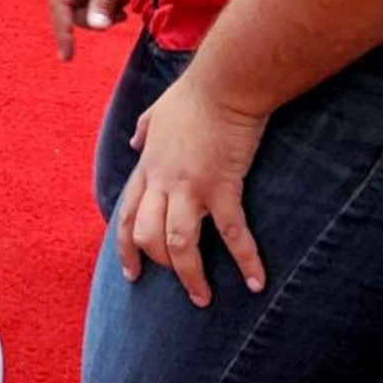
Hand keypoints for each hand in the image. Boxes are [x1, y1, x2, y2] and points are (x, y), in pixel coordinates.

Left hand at [111, 74, 269, 307]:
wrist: (223, 84)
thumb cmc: (194, 95)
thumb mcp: (156, 111)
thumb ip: (143, 129)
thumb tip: (134, 140)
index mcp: (148, 168)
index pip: (126, 217)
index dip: (126, 249)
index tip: (131, 274)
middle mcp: (163, 183)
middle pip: (148, 237)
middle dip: (160, 265)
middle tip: (180, 282)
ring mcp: (190, 188)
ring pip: (179, 245)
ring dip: (190, 277)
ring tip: (203, 299)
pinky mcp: (222, 188)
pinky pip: (232, 234)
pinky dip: (246, 261)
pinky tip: (256, 282)